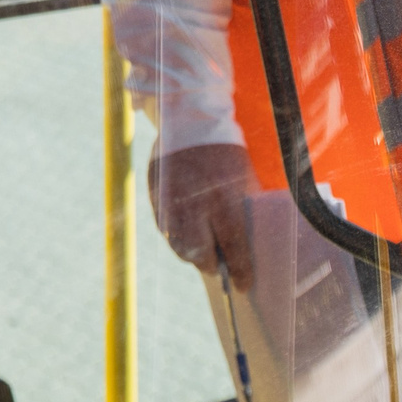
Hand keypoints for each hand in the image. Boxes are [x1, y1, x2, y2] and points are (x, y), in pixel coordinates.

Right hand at [148, 144, 255, 277]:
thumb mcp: (243, 181)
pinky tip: (188, 230)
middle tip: (221, 265)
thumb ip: (242, 215)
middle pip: (203, 256)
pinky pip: (167, 231)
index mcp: (224, 201)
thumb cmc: (226, 151)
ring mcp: (172, 204)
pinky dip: (178, 236)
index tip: (244, 284)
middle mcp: (195, 207)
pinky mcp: (156, 198)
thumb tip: (244, 248)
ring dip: (194, 253)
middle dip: (214, 265)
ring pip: (181, 248)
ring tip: (204, 248)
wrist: (189, 117)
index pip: (234, 250)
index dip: (241, 272)